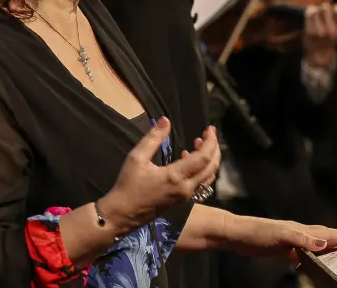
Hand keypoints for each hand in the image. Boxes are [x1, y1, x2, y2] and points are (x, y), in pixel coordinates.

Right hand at [100, 118, 219, 232]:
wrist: (122, 214)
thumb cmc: (128, 185)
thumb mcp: (136, 158)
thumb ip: (153, 138)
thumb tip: (165, 120)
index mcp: (176, 177)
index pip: (203, 157)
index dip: (210, 142)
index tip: (210, 129)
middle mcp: (186, 188)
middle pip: (211, 168)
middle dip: (214, 149)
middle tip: (209, 134)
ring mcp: (185, 197)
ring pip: (208, 177)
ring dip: (210, 160)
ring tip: (200, 144)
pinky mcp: (181, 201)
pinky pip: (200, 184)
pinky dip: (201, 170)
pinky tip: (187, 159)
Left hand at [224, 215, 336, 260]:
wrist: (237, 234)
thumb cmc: (258, 231)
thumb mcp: (281, 234)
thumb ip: (302, 238)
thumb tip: (325, 242)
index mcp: (299, 229)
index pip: (325, 232)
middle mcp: (297, 233)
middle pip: (322, 237)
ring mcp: (290, 241)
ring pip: (314, 245)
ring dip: (327, 249)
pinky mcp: (282, 249)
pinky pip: (303, 253)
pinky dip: (313, 256)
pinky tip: (314, 262)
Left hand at [302, 3, 336, 67]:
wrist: (319, 54)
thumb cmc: (331, 39)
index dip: (336, 8)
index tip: (334, 11)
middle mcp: (331, 32)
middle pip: (326, 8)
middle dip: (324, 8)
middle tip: (323, 12)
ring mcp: (319, 32)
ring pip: (316, 10)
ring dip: (316, 9)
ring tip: (316, 14)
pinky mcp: (309, 32)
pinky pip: (308, 14)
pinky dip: (309, 12)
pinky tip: (310, 15)